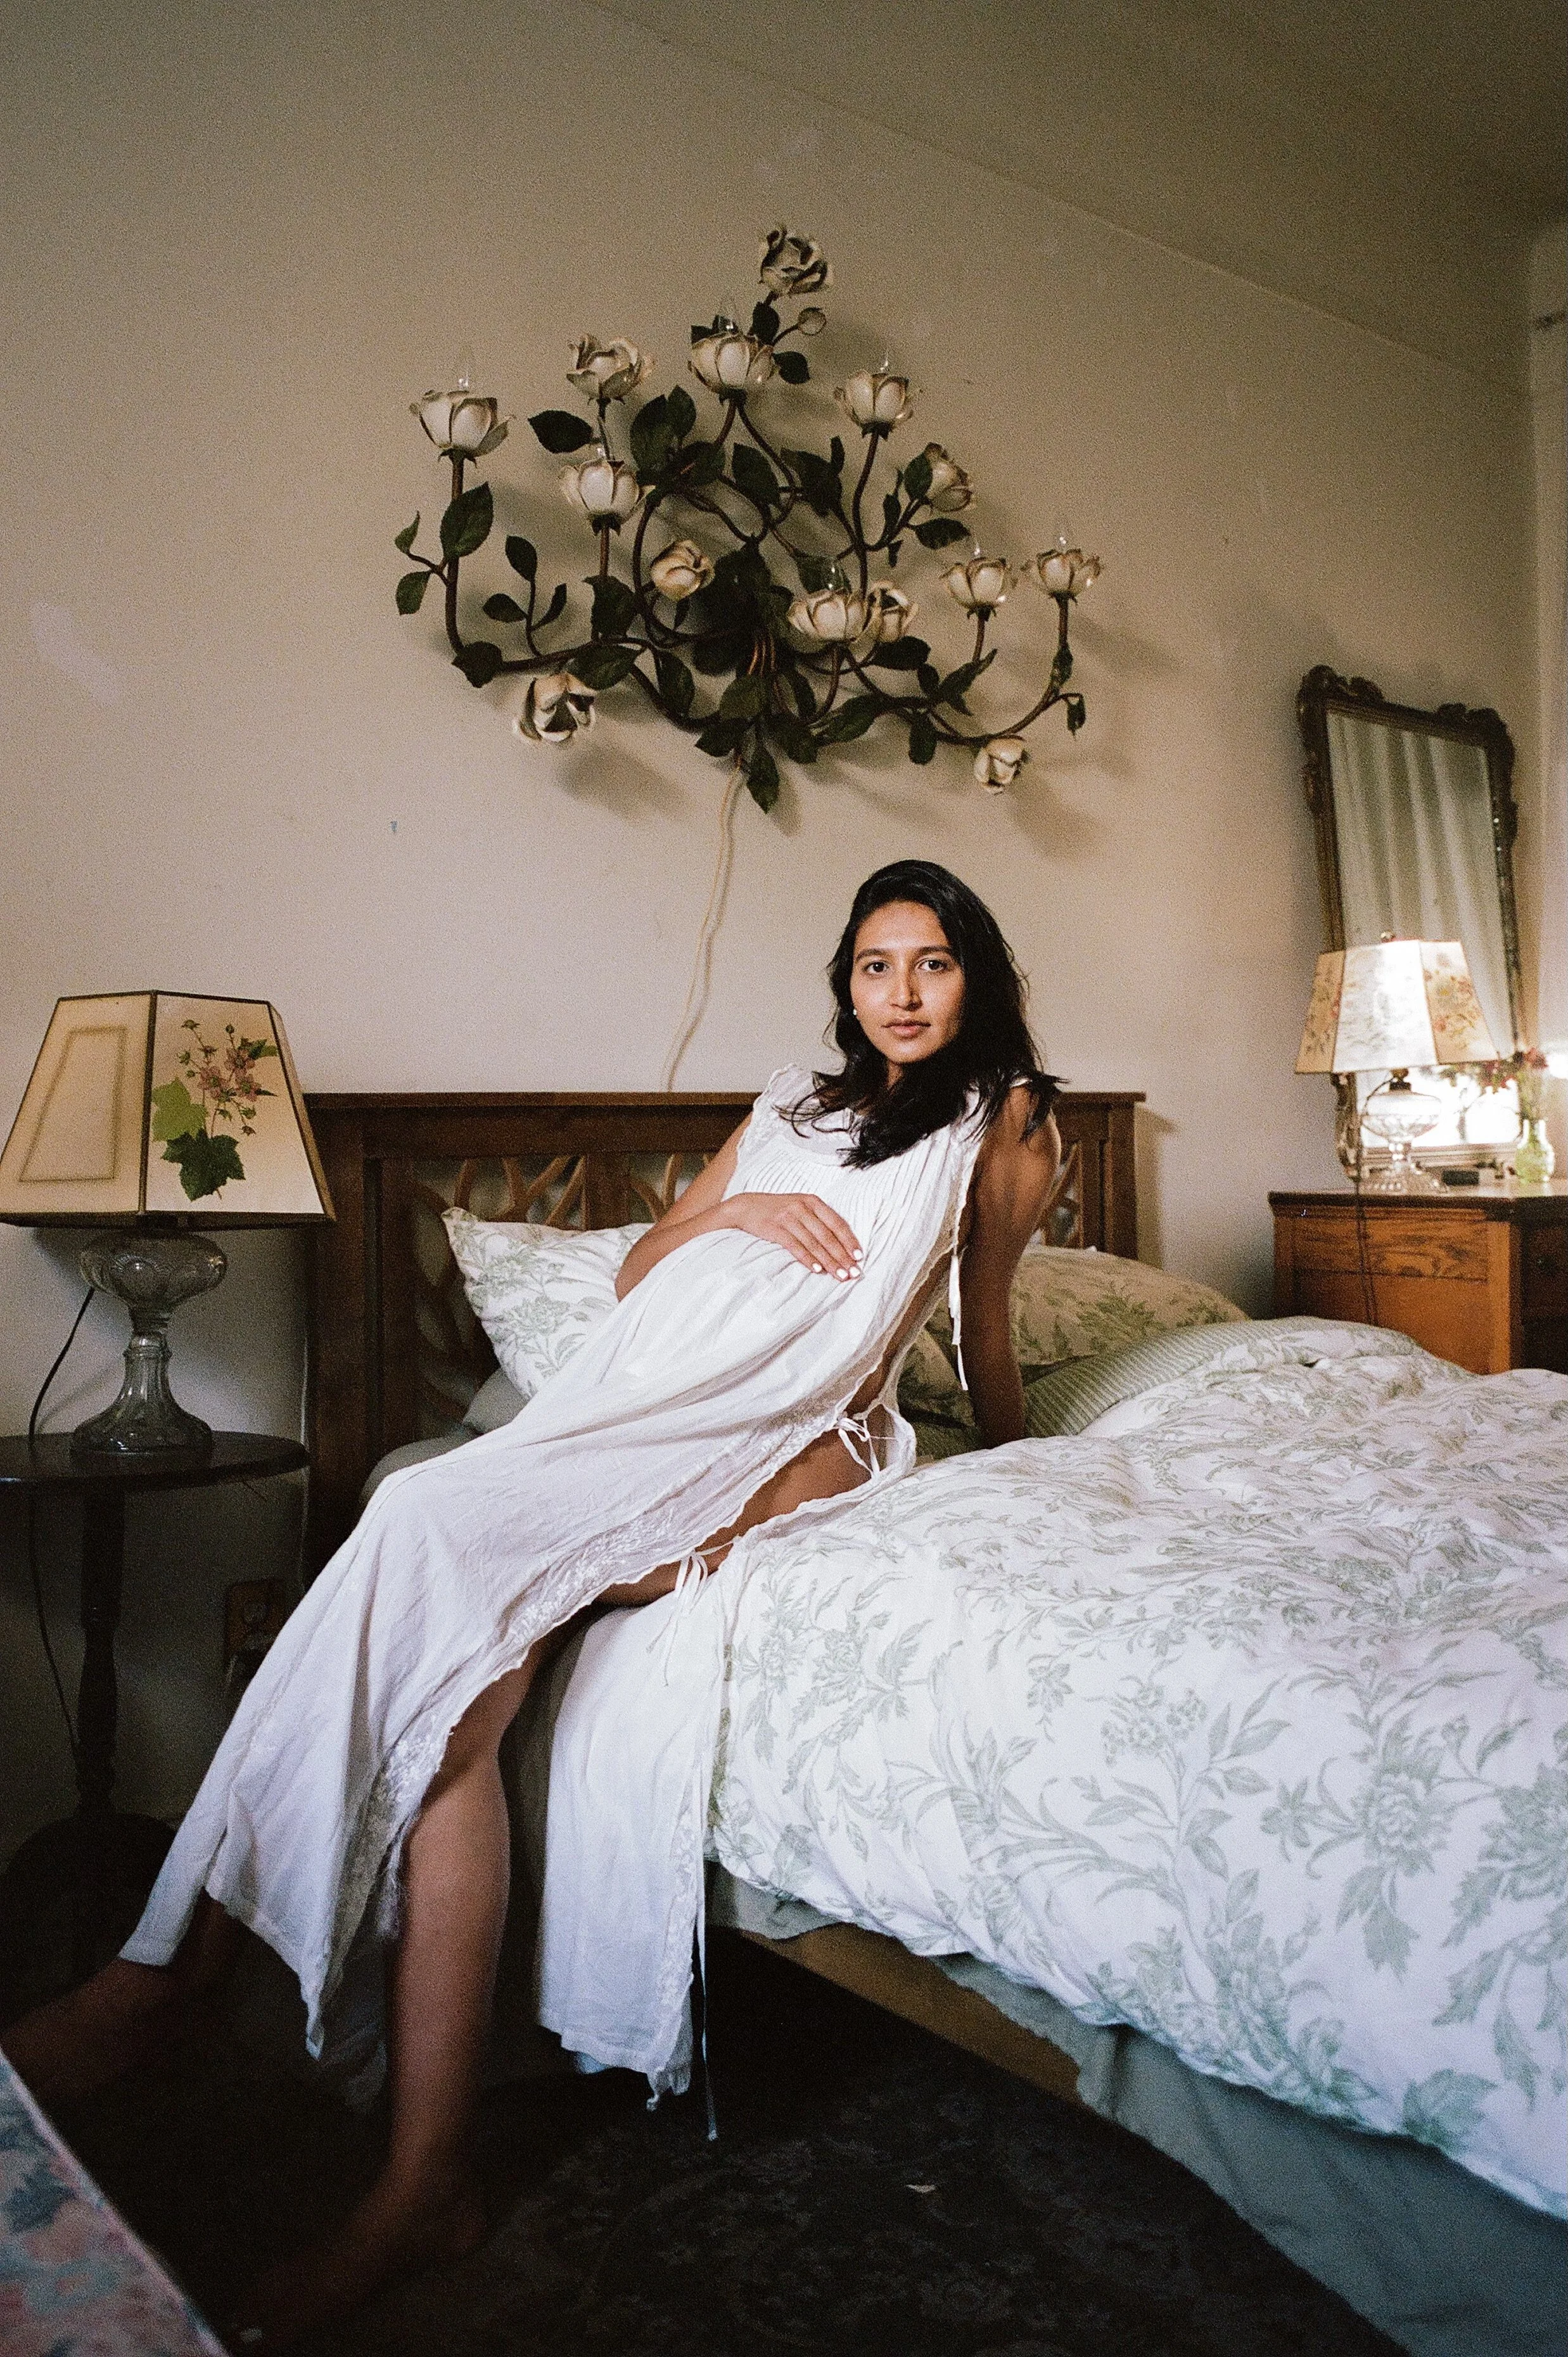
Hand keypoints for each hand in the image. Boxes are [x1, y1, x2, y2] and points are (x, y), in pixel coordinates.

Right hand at [720, 1192, 862, 1278]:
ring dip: (829, 1262)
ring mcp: (788, 1217)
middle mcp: (803, 1207)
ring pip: (814, 1243)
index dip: (849, 1241)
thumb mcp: (800, 1207)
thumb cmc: (779, 1210)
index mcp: (813, 1201)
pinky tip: (817, 1270)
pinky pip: (795, 1246)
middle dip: (842, 1256)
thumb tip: (841, 1245)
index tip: (859, 1256)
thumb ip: (819, 1220)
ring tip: (839, 1275)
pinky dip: (807, 1259)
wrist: (747, 1206)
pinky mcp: (775, 1228)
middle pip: (827, 1236)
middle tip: (853, 1272)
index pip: (837, 1223)